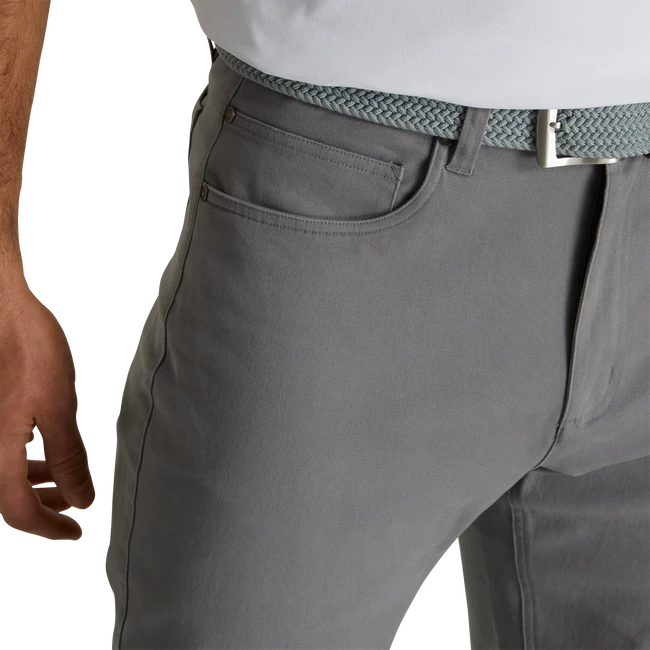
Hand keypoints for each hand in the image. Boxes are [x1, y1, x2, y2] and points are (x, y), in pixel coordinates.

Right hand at [0, 283, 95, 541]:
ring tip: (69, 481)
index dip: (50, 528)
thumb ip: (69, 459)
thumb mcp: (59, 407)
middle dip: (46, 506)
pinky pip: (3, 452)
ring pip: (5, 476)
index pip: (18, 513)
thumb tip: (80, 500)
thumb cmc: (28, 348)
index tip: (76, 533)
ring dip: (38, 484)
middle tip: (77, 507)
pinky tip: (50, 454)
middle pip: (8, 498)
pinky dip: (28, 461)